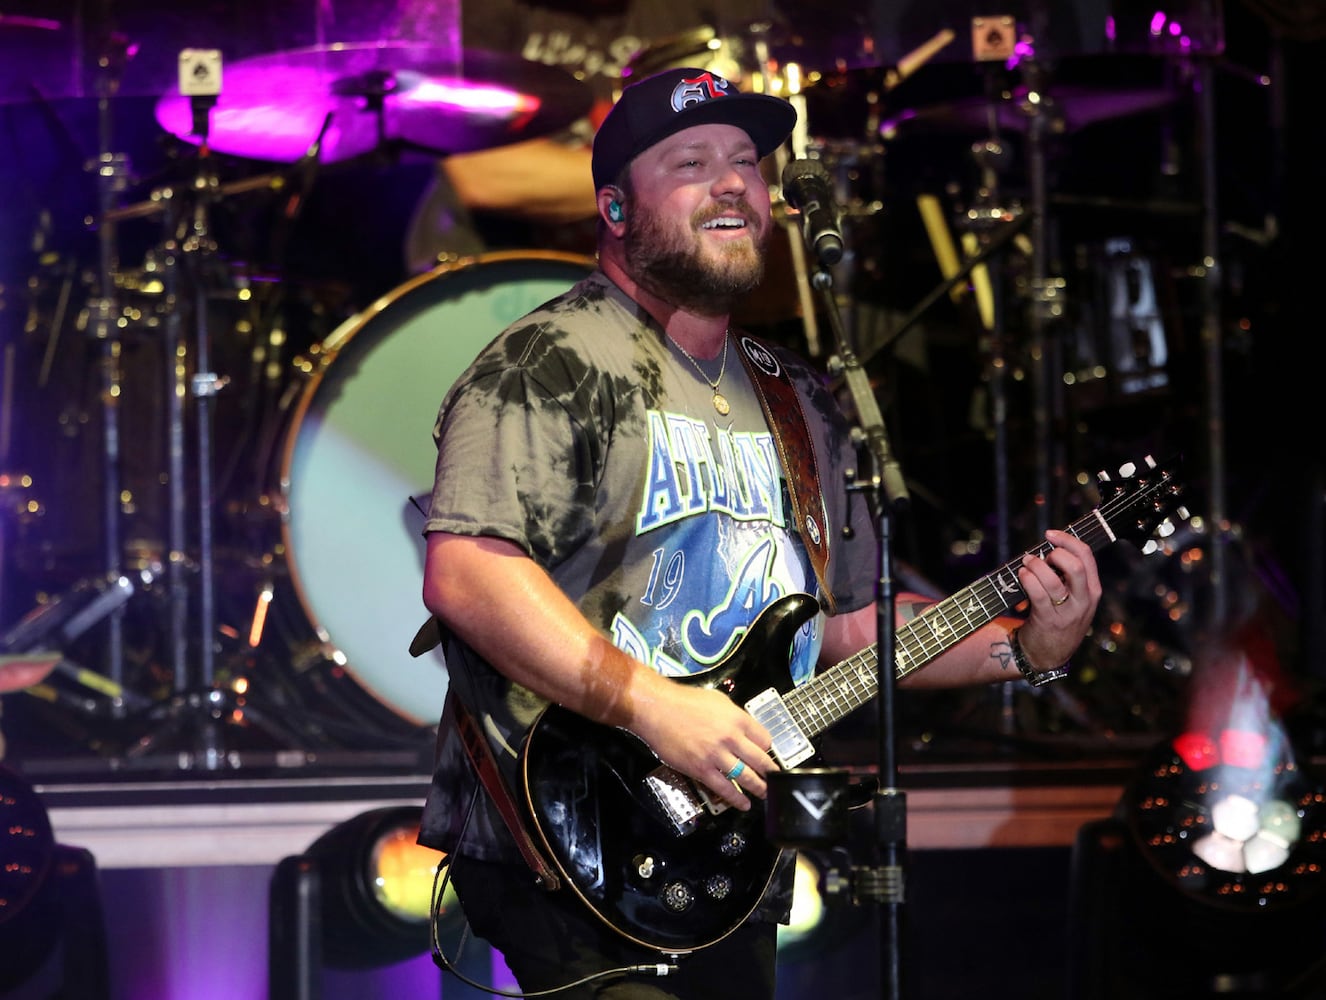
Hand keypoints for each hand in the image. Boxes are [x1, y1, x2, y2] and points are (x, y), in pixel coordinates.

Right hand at [629, 682, 773, 810]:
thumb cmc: (684, 701)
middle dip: (770, 773)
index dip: (768, 749)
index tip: (767, 754)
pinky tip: (744, 804)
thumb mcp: (718, 700)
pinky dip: (737, 798)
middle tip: (774, 779)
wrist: (657, 710)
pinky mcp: (701, 769)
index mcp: (738, 719)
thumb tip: (744, 728)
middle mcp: (731, 738)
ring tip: (765, 794)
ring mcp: (717, 755)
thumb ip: (734, 715)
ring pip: (746, 777)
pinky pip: (724, 788)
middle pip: (760, 761)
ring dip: (759, 788)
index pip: (765, 739)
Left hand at [1016, 529, 1101, 668]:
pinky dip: (1027, 579)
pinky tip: (1022, 575)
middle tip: (1042, 555)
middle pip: (1075, 566)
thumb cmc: (1058, 617)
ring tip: (1026, 563)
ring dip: (1035, 566)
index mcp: (1092, 590)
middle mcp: (1084, 600)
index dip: (1068, 539)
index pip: (1087, 556)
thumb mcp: (1074, 598)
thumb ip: (1069, 575)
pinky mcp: (1048, 620)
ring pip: (1052, 580)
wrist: (1049, 653)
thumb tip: (1050, 546)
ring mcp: (1067, 612)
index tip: (1050, 534)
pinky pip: (1037, 593)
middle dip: (1055, 553)